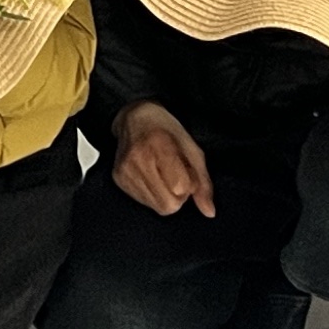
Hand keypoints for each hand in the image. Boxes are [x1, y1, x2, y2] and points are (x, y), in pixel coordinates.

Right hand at [108, 102, 216, 216]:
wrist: (134, 117)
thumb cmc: (166, 130)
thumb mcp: (192, 149)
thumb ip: (203, 182)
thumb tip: (209, 212)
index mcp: (159, 145)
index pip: (180, 188)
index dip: (189, 184)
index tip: (186, 171)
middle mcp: (137, 158)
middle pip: (169, 204)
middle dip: (178, 196)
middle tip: (176, 176)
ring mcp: (125, 170)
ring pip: (157, 207)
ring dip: (166, 196)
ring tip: (163, 174)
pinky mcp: (118, 178)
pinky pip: (144, 203)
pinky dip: (153, 194)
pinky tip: (151, 176)